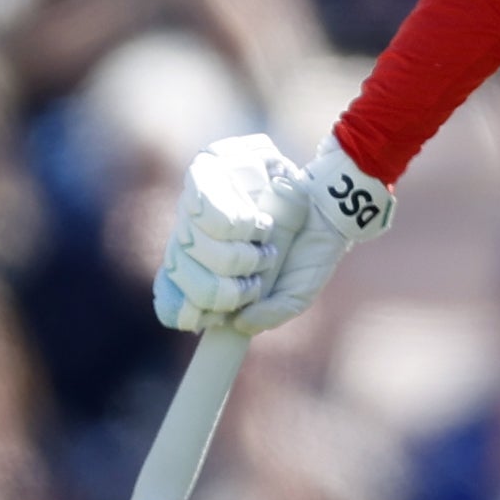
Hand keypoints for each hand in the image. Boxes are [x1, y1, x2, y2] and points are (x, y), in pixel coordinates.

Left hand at [152, 134, 397, 334]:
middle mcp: (194, 240)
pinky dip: (233, 223)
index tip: (210, 318)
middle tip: (255, 279)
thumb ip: (272, 312)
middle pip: (179, 272)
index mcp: (208, 272)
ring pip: (190, 241)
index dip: (185, 309)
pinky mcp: (205, 176)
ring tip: (264, 244)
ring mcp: (195, 208)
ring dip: (234, 254)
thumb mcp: (296, 293)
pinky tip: (258, 222)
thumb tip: (239, 323)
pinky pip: (202, 208)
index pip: (170, 297)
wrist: (329, 207)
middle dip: (221, 287)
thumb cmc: (310, 250)